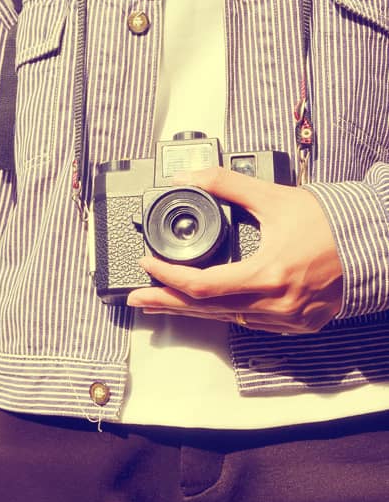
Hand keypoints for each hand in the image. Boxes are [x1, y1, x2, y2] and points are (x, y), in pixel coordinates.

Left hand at [126, 166, 343, 333]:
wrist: (375, 246)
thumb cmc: (330, 224)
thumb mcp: (273, 197)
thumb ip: (227, 185)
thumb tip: (189, 176)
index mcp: (267, 273)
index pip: (201, 285)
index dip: (167, 278)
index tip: (147, 264)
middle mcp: (274, 304)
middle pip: (205, 310)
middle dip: (166, 303)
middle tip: (136, 298)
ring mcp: (285, 319)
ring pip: (225, 319)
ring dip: (192, 310)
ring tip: (162, 302)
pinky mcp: (296, 325)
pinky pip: (249, 323)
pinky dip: (224, 313)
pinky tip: (206, 306)